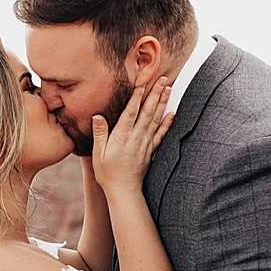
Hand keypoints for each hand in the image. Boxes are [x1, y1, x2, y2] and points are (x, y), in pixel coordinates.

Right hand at [90, 78, 173, 194]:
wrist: (124, 191)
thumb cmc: (108, 173)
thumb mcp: (98, 154)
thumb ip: (100, 133)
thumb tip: (98, 116)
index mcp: (122, 137)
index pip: (131, 112)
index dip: (136, 96)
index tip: (142, 82)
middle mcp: (137, 138)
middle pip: (147, 111)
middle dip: (155, 93)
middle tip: (162, 78)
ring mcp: (146, 143)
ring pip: (156, 119)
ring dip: (162, 102)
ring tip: (168, 88)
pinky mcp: (151, 150)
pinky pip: (162, 134)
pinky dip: (168, 123)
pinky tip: (173, 113)